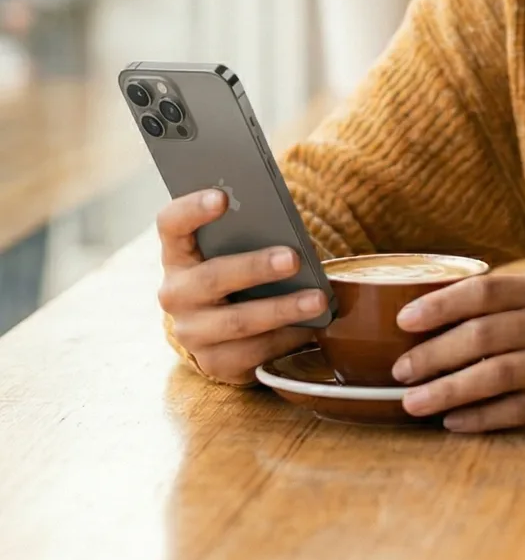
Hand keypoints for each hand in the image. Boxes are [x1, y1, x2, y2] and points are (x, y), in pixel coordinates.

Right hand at [157, 189, 326, 384]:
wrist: (222, 330)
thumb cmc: (237, 272)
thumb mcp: (235, 250)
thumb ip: (250, 233)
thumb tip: (287, 227)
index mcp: (177, 254)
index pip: (171, 224)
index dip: (192, 209)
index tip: (223, 197)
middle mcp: (176, 294)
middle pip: (211, 278)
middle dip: (255, 268)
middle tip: (293, 258)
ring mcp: (192, 332)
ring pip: (238, 322)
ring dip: (282, 309)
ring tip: (318, 299)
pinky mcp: (215, 362)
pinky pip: (254, 352)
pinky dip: (287, 338)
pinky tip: (313, 327)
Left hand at [391, 269, 524, 431]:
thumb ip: (507, 300)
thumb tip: (433, 309)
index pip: (485, 291)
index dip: (440, 305)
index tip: (403, 320)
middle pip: (484, 335)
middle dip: (434, 354)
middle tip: (400, 370)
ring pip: (496, 376)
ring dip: (448, 390)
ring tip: (413, 402)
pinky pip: (520, 409)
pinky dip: (482, 418)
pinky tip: (453, 423)